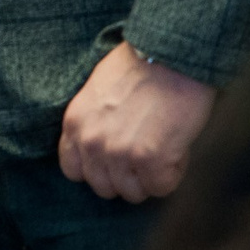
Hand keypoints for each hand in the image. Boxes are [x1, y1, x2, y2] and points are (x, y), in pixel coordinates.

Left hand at [57, 43, 213, 201]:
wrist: (170, 57)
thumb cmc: (139, 66)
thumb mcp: (97, 90)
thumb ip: (93, 122)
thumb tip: (103, 145)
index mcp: (75, 124)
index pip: (73, 170)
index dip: (97, 168)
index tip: (114, 160)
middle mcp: (92, 142)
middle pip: (103, 187)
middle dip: (125, 175)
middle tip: (144, 155)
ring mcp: (120, 154)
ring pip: (132, 193)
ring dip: (149, 177)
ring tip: (161, 148)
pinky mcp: (151, 161)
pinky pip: (160, 188)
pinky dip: (172, 173)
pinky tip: (176, 148)